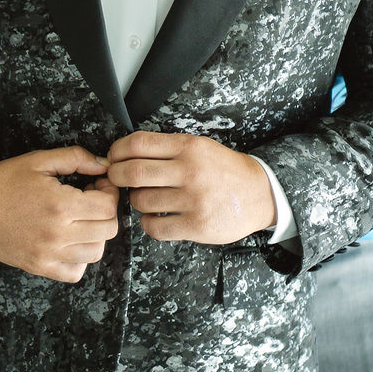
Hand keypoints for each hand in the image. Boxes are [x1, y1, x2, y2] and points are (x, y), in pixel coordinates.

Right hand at [0, 146, 118, 281]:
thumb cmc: (3, 181)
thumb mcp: (39, 160)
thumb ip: (76, 158)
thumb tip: (104, 164)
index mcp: (61, 205)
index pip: (108, 206)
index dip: (109, 191)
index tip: (98, 183)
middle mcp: (59, 234)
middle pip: (107, 230)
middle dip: (105, 211)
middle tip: (91, 198)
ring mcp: (49, 255)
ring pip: (96, 252)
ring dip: (96, 234)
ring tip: (81, 219)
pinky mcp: (39, 267)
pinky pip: (75, 272)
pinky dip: (79, 259)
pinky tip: (70, 241)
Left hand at [105, 131, 275, 243]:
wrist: (259, 194)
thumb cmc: (224, 170)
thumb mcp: (200, 147)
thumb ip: (168, 149)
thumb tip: (127, 153)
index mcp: (188, 147)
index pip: (138, 144)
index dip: (117, 150)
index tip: (113, 157)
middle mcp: (190, 171)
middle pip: (133, 172)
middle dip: (116, 176)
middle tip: (116, 179)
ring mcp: (193, 200)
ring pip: (142, 201)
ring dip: (135, 200)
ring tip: (144, 198)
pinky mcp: (196, 225)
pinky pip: (154, 227)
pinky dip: (147, 223)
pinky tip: (154, 217)